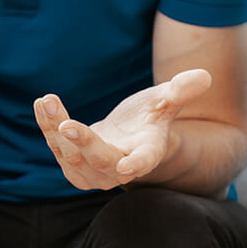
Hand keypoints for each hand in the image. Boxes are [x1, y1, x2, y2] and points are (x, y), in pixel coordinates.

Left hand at [34, 69, 211, 190]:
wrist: (129, 139)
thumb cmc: (150, 118)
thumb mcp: (165, 101)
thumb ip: (180, 91)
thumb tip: (204, 76)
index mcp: (147, 153)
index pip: (143, 162)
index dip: (136, 165)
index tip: (126, 166)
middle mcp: (120, 168)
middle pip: (101, 162)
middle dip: (84, 145)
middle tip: (67, 125)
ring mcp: (96, 172)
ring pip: (73, 158)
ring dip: (56, 131)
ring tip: (48, 102)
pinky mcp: (75, 166)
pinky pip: (58, 149)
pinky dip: (48, 127)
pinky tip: (42, 104)